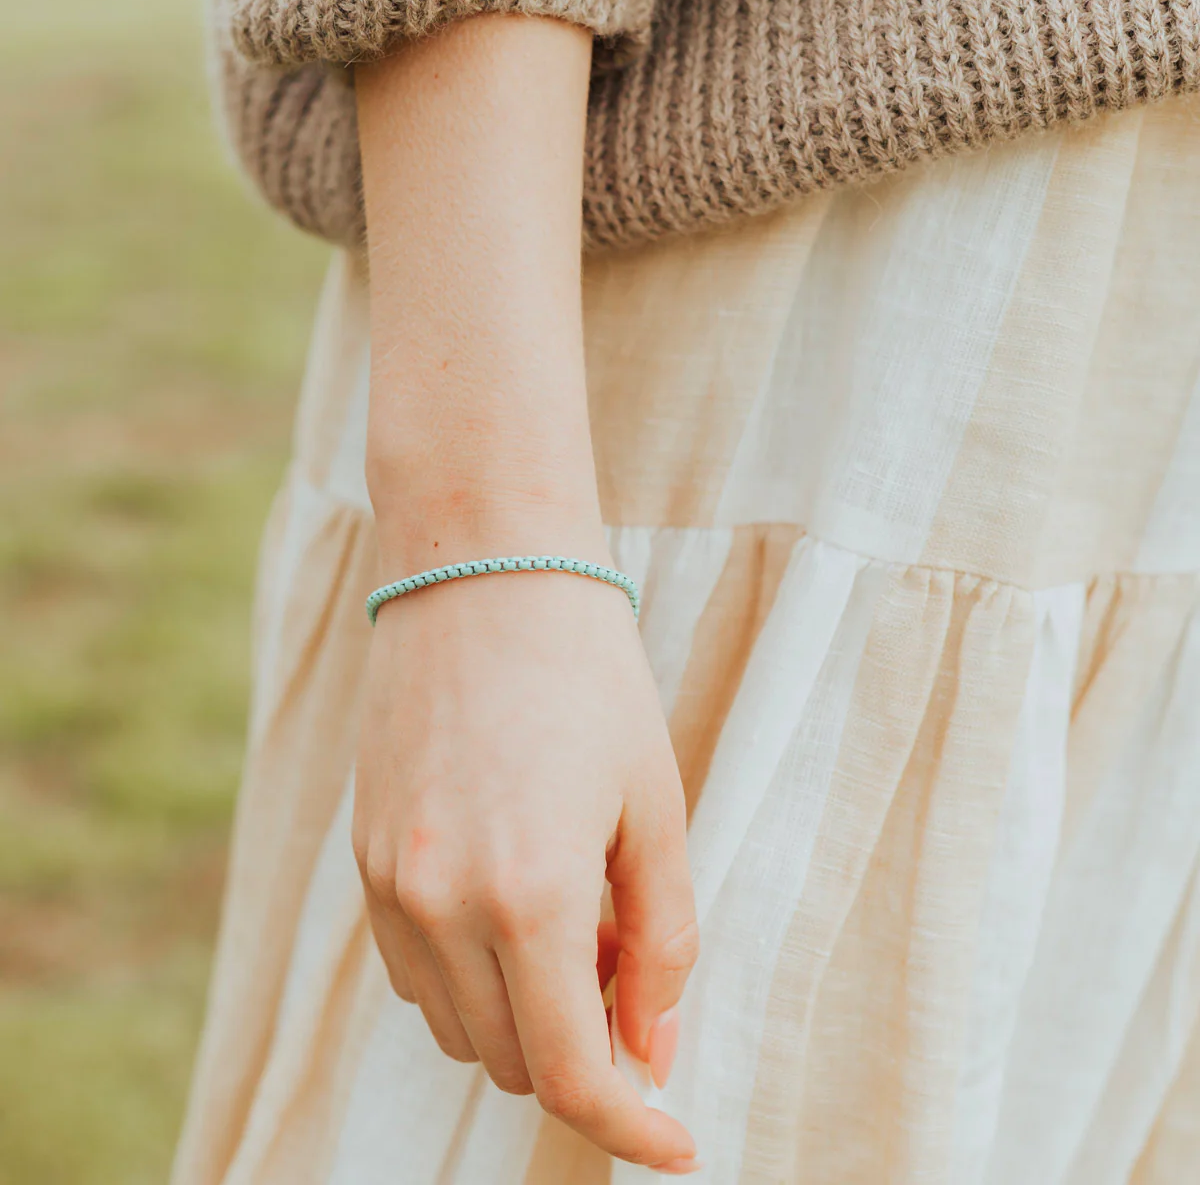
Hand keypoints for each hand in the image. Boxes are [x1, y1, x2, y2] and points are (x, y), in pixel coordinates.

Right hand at [352, 564, 699, 1171]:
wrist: (482, 573)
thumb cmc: (589, 677)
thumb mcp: (654, 807)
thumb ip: (661, 940)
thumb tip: (652, 1047)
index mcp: (529, 893)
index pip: (570, 1071)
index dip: (630, 1126)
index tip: (676, 1142)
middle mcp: (440, 902)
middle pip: (510, 1059)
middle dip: (583, 1051)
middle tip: (633, 979)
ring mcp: (389, 881)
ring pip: (455, 1022)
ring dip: (524, 1012)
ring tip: (576, 921)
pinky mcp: (364, 854)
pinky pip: (413, 966)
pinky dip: (470, 972)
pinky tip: (511, 902)